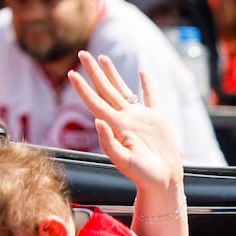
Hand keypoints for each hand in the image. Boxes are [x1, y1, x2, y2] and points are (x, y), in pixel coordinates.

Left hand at [68, 51, 182, 193]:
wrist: (164, 182)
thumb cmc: (143, 175)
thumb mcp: (124, 161)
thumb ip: (109, 142)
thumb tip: (98, 121)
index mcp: (115, 126)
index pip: (95, 102)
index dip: (83, 88)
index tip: (71, 73)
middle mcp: (125, 118)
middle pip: (105, 89)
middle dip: (93, 72)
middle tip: (82, 53)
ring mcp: (140, 117)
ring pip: (123, 89)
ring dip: (113, 74)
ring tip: (103, 58)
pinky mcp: (157, 120)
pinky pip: (150, 97)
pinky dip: (147, 84)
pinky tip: (142, 72)